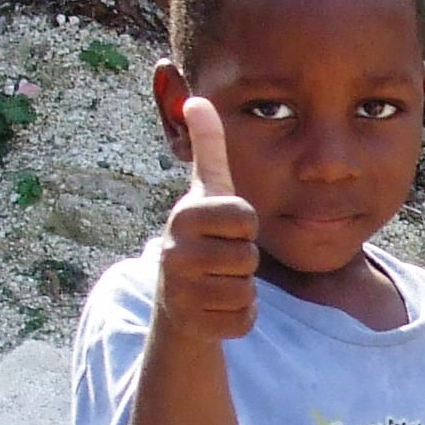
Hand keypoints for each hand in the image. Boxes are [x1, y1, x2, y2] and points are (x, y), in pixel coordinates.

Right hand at [157, 96, 257, 343]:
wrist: (176, 295)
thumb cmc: (201, 234)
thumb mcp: (206, 190)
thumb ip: (208, 147)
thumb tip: (198, 99)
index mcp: (184, 216)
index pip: (246, 218)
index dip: (245, 225)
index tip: (225, 227)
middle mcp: (175, 253)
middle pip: (249, 257)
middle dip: (244, 259)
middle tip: (220, 257)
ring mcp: (180, 292)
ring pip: (247, 290)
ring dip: (242, 288)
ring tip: (217, 280)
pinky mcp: (193, 325)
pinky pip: (243, 320)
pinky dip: (239, 316)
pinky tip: (216, 305)